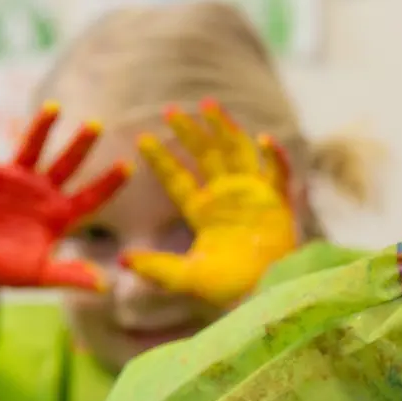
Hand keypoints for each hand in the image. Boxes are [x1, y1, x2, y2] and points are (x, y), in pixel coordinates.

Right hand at [0, 101, 130, 289]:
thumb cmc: (9, 269)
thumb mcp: (40, 275)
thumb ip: (69, 276)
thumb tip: (104, 285)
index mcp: (59, 214)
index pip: (90, 197)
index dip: (109, 183)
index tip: (129, 166)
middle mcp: (41, 192)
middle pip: (66, 165)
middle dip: (80, 146)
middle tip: (97, 125)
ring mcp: (14, 181)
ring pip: (31, 149)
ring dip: (41, 129)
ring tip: (54, 108)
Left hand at [119, 99, 297, 305]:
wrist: (264, 295)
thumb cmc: (227, 289)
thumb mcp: (185, 278)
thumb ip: (156, 267)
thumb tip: (122, 260)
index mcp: (202, 211)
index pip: (177, 179)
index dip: (161, 159)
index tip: (141, 139)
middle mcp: (226, 197)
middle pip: (206, 155)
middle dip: (190, 132)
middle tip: (171, 110)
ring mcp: (253, 195)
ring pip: (238, 152)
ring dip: (226, 128)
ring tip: (209, 105)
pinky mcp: (279, 201)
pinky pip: (279, 173)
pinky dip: (275, 156)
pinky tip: (265, 138)